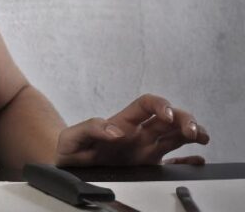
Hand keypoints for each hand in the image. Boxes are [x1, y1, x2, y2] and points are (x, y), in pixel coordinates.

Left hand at [55, 94, 208, 165]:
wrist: (67, 167)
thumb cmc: (70, 149)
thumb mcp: (72, 138)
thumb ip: (90, 129)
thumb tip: (115, 132)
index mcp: (122, 122)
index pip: (146, 104)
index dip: (160, 105)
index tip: (167, 115)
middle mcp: (138, 133)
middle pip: (168, 118)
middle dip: (184, 119)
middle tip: (193, 132)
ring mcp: (144, 149)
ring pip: (175, 135)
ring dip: (192, 133)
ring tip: (202, 138)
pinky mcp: (146, 167)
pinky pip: (172, 161)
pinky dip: (187, 161)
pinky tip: (197, 161)